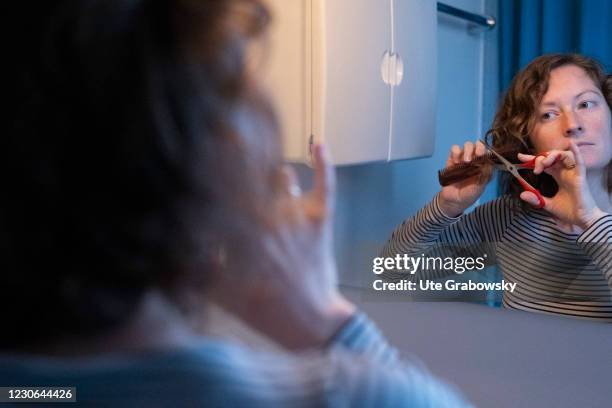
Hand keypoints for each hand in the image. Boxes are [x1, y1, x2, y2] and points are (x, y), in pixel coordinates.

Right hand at [208, 144, 354, 349]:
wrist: (309, 321)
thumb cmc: (264, 309)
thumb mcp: (221, 293)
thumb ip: (199, 267)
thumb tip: (179, 242)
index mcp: (241, 235)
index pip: (221, 194)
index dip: (210, 170)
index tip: (201, 152)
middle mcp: (267, 218)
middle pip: (250, 177)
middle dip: (237, 156)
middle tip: (228, 136)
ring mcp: (296, 216)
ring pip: (281, 178)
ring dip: (271, 170)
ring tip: (260, 155)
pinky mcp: (320, 219)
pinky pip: (325, 185)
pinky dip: (323, 164)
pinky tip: (319, 145)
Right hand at [438, 140, 490, 216]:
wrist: (453, 200)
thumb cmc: (468, 195)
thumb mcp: (480, 187)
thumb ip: (485, 175)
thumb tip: (488, 162)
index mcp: (485, 167)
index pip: (489, 154)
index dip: (488, 152)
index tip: (485, 156)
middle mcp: (476, 161)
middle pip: (479, 146)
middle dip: (479, 147)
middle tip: (477, 154)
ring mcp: (464, 159)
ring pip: (468, 145)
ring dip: (467, 150)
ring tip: (465, 161)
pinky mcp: (453, 159)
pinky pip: (454, 149)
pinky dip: (455, 152)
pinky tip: (456, 162)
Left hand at [517, 141, 604, 228]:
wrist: (582, 220)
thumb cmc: (569, 211)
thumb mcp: (547, 204)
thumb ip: (536, 199)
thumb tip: (522, 194)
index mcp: (558, 177)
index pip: (545, 164)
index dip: (533, 159)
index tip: (520, 157)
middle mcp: (565, 173)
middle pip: (552, 158)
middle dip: (540, 159)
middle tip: (532, 167)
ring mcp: (573, 174)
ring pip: (564, 156)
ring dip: (552, 156)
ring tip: (543, 164)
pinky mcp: (581, 177)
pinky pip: (580, 162)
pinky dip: (576, 152)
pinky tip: (572, 144)